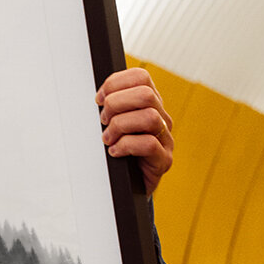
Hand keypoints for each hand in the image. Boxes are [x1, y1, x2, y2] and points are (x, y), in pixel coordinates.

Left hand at [96, 68, 173, 195]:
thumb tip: (97, 97)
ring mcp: (165, 139)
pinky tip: (115, 152)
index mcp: (149, 104)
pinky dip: (126, 146)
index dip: (116, 83)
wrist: (127, 186)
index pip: (140, 77)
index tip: (99, 99)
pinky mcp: (164, 160)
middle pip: (146, 94)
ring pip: (149, 117)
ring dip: (120, 126)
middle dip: (116, 104)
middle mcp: (161, 118)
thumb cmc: (117, 151)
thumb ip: (110, 107)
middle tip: (103, 120)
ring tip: (108, 138)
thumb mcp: (111, 124)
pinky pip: (149, 144)